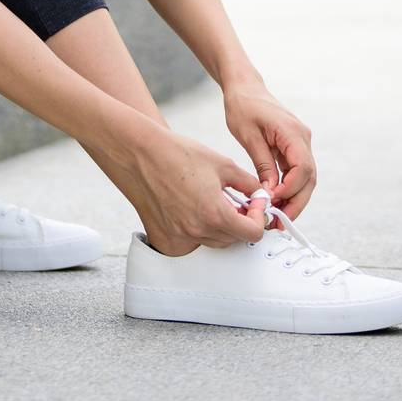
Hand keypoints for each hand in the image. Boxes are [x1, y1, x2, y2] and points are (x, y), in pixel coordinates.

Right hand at [118, 125, 275, 254]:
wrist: (142, 155)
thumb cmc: (178, 155)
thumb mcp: (222, 164)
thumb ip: (248, 183)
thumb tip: (259, 195)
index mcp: (215, 214)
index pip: (253, 233)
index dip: (259, 216)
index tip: (254, 204)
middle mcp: (197, 231)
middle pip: (235, 239)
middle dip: (241, 221)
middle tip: (237, 202)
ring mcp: (180, 239)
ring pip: (214, 243)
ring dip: (221, 228)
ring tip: (214, 203)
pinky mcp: (166, 240)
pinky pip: (192, 245)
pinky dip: (198, 233)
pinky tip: (193, 212)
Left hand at [223, 80, 316, 222]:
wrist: (245, 88)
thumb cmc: (243, 106)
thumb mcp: (248, 135)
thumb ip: (263, 164)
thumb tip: (271, 192)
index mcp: (292, 132)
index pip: (303, 168)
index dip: (291, 189)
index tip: (274, 201)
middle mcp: (302, 137)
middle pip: (309, 177)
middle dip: (296, 202)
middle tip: (279, 221)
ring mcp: (300, 142)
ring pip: (306, 178)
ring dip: (294, 198)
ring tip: (277, 216)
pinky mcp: (294, 147)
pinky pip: (297, 172)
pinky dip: (289, 188)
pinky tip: (276, 201)